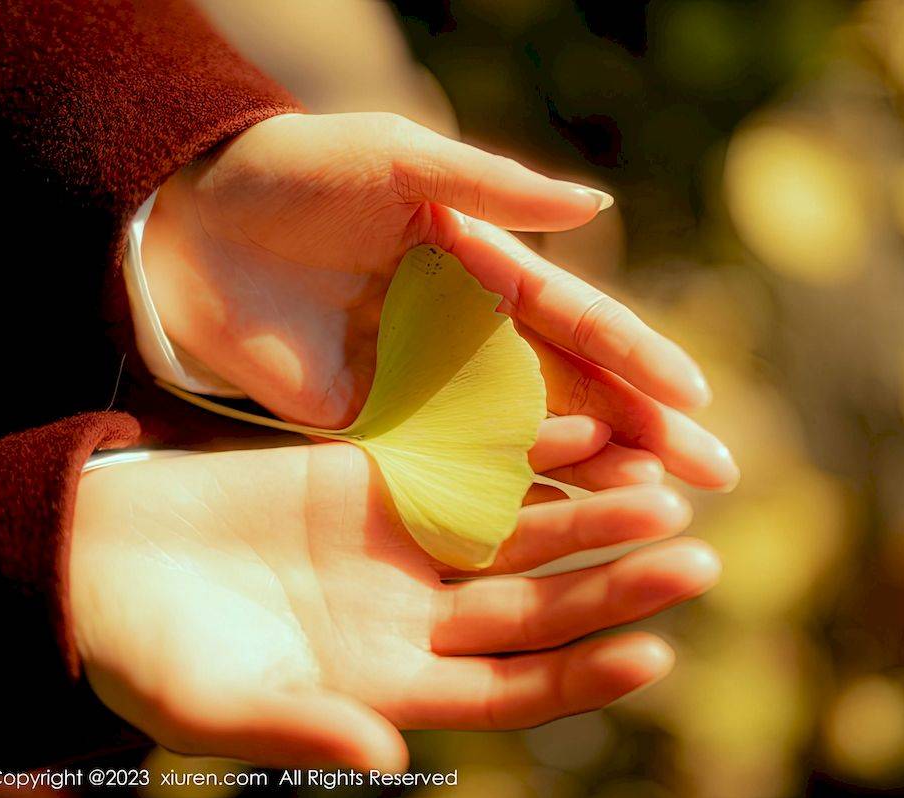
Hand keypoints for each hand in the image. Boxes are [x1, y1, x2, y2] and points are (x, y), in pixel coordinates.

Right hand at [70, 420, 718, 768]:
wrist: (110, 561)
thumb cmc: (152, 652)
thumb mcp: (219, 703)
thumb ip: (305, 727)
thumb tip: (388, 756)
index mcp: (395, 685)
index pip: (513, 689)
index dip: (581, 676)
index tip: (653, 653)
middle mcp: (419, 618)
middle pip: (537, 607)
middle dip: (612, 586)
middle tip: (695, 558)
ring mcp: (408, 548)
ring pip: (520, 534)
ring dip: (589, 514)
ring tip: (663, 491)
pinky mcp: (385, 483)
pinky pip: (471, 466)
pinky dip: (527, 450)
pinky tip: (587, 430)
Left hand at [141, 112, 738, 489]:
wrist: (192, 227)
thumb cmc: (297, 175)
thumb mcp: (399, 163)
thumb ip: (492, 188)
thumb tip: (596, 206)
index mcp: (489, 269)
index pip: (582, 321)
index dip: (639, 359)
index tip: (696, 399)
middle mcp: (472, 335)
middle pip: (576, 391)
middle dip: (644, 432)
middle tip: (711, 476)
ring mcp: (430, 388)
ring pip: (528, 440)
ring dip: (592, 474)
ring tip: (655, 509)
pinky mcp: (379, 429)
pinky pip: (451, 469)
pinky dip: (503, 498)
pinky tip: (552, 529)